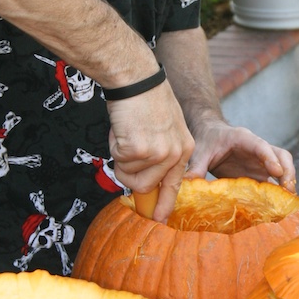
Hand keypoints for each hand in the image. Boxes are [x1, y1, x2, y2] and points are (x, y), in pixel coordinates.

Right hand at [107, 81, 194, 222]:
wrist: (136, 78)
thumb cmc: (146, 98)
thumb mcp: (165, 127)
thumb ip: (159, 153)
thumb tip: (142, 179)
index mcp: (184, 148)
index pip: (175, 185)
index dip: (165, 204)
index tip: (158, 219)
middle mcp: (175, 154)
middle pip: (145, 186)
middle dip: (129, 174)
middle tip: (124, 152)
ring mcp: (158, 153)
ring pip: (128, 175)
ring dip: (121, 159)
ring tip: (127, 134)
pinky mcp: (139, 149)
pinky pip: (118, 161)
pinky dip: (114, 146)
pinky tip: (123, 128)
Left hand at [186, 117, 296, 191]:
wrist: (210, 136)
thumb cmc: (207, 140)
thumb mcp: (199, 152)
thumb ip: (196, 167)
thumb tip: (187, 185)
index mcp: (243, 138)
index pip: (260, 145)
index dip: (270, 157)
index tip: (276, 171)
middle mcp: (257, 149)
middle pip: (280, 155)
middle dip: (287, 171)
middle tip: (288, 190)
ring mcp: (260, 162)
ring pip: (282, 167)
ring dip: (287, 182)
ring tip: (287, 201)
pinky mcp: (259, 173)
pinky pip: (274, 181)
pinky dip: (279, 192)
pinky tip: (279, 207)